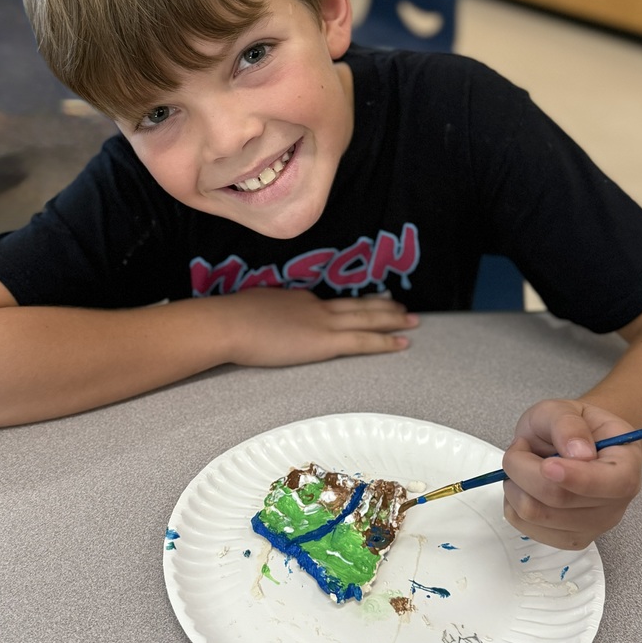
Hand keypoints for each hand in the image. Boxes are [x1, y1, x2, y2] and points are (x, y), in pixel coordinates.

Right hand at [216, 287, 417, 366]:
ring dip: (392, 319)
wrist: (229, 323)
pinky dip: (386, 341)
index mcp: (298, 299)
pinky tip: (402, 343)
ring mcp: (323, 322)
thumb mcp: (251, 309)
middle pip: (357, 305)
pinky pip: (364, 341)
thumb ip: (264, 315)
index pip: (332, 303)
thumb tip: (260, 321)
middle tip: (403, 307)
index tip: (367, 303)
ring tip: (412, 320)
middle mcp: (317, 306)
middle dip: (382, 306)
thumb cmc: (230, 319)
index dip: (353, 303)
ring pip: (367, 319)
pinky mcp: (326, 342)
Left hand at [502, 399, 641, 549]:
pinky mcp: (567, 540)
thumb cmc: (568, 426)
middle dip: (524, 468)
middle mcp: (616, 502)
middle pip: (561, 500)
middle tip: (521, 446)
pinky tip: (526, 485)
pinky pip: (525, 525)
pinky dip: (513, 501)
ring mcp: (593, 526)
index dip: (577, 478)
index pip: (613, 484)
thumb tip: (580, 453)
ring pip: (536, 514)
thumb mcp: (564, 409)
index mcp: (626, 465)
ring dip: (515, 484)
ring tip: (525, 465)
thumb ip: (568, 424)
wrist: (564, 443)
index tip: (548, 465)